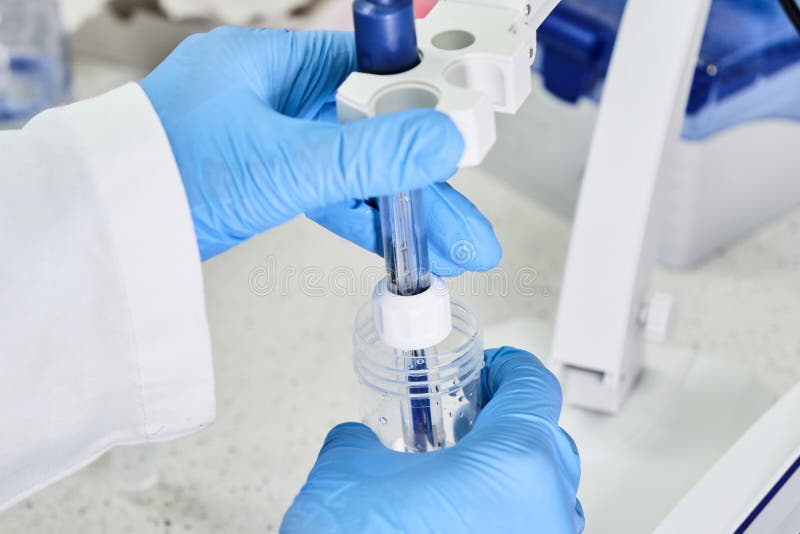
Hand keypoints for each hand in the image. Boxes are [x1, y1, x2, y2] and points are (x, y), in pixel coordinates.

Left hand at [141, 27, 500, 270]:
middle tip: (470, 224)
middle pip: (372, 131)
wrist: (100, 237)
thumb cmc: (163, 180)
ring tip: (455, 249)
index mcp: (273, 63)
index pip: (372, 72)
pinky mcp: (264, 178)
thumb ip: (366, 156)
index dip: (424, 106)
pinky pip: (326, 192)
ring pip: (354, 169)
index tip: (467, 135)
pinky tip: (401, 244)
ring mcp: (270, 139)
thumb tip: (446, 141)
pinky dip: (361, 218)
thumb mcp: (279, 166)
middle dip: (424, 183)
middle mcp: (275, 93)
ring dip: (401, 210)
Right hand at [282, 347, 583, 532]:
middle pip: (544, 440)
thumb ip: (357, 442)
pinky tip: (457, 522)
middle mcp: (547, 510)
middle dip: (502, 424)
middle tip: (462, 423)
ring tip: (456, 477)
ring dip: (505, 476)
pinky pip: (530, 530)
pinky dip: (503, 517)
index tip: (488, 367)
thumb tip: (358, 442)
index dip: (506, 367)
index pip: (532, 386)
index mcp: (516, 464)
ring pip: (543, 494)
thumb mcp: (344, 478)